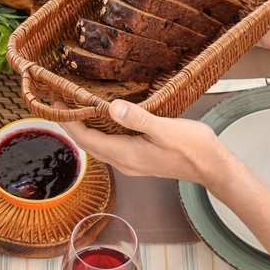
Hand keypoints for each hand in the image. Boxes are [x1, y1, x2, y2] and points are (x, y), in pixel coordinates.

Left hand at [58, 101, 229, 185]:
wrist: (212, 167)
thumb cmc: (193, 148)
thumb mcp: (165, 129)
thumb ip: (138, 119)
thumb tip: (112, 109)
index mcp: (126, 154)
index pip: (86, 139)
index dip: (69, 122)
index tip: (57, 103)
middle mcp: (124, 162)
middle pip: (87, 143)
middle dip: (71, 124)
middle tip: (59, 101)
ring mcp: (131, 162)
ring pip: (98, 145)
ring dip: (84, 128)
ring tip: (74, 106)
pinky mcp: (138, 158)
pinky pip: (110, 145)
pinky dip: (99, 131)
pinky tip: (101, 117)